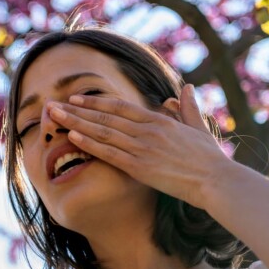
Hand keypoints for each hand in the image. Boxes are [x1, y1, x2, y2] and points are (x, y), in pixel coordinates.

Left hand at [47, 84, 229, 208]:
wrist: (215, 180)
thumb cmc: (208, 158)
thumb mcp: (198, 127)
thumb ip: (188, 107)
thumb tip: (185, 88)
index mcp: (159, 120)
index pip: (120, 106)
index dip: (95, 101)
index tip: (76, 98)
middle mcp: (147, 130)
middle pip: (104, 116)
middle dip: (76, 109)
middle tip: (53, 104)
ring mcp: (142, 147)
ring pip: (102, 131)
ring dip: (76, 123)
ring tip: (55, 116)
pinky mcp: (140, 167)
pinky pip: (109, 153)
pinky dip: (90, 144)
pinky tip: (73, 137)